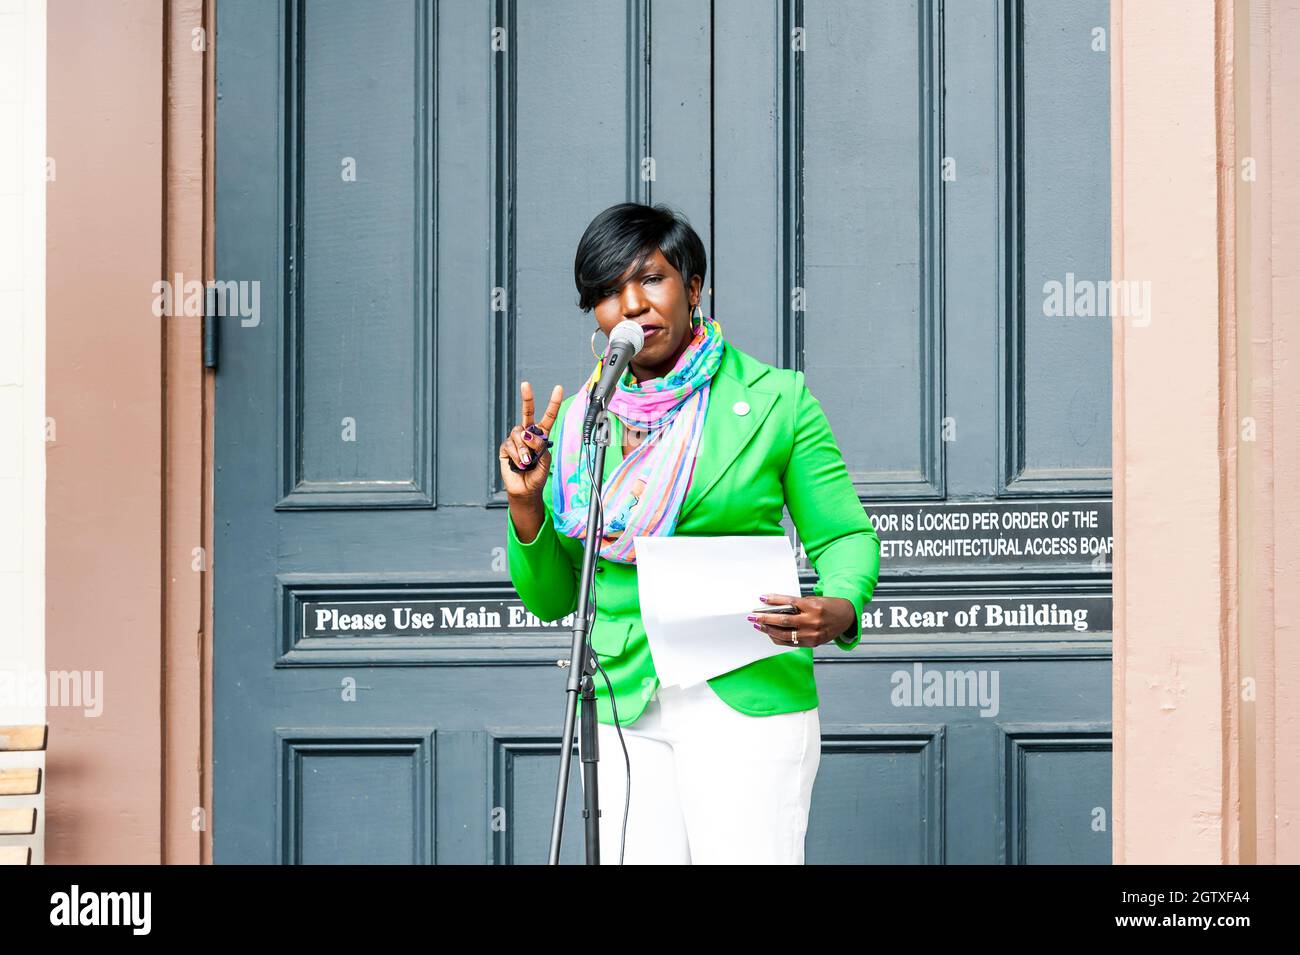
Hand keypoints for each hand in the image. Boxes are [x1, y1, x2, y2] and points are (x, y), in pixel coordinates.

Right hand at [499, 380, 563, 498]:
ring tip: (528, 462)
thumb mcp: (546, 461)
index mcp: (541, 435)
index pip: (548, 416)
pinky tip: (520, 464)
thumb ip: (540, 447)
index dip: (553, 403)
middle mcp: (527, 434)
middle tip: (525, 384)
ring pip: (519, 434)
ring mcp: (515, 440)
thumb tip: (527, 435)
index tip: (558, 388)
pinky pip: (510, 445)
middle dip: (527, 398)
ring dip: (524, 449)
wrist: (526, 490)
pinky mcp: (505, 447)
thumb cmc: (537, 476)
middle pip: (527, 412)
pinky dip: (517, 456)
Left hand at [747, 593, 855, 647]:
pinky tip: (770, 633)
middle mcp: (813, 621)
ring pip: (785, 634)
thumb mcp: (813, 600)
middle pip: (784, 620)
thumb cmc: (829, 606)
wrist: (846, 617)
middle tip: (753, 616)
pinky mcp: (812, 643)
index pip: (789, 602)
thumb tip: (776, 608)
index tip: (762, 598)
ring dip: (769, 630)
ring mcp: (812, 634)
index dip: (774, 600)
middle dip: (766, 619)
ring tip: (758, 625)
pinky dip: (778, 638)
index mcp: (813, 607)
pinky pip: (790, 643)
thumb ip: (796, 605)